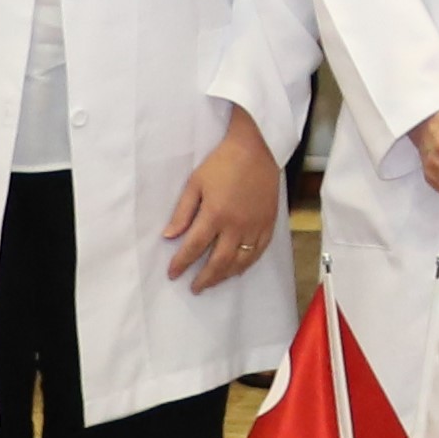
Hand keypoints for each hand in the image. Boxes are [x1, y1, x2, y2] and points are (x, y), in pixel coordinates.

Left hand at [165, 111, 283, 290]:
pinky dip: (247, 265)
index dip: (181, 263)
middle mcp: (236, 226)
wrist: (257, 149)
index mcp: (215, 214)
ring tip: (213, 283)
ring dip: (224, 276)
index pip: (194, 247)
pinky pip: (259, 252)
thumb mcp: (195, 183)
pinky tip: (237, 270)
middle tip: (194, 288)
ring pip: (240, 261)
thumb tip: (169, 236)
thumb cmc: (222, 163)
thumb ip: (182, 212)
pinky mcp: (269, 224)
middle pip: (218, 261)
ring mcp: (255, 227)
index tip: (173, 274)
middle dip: (204, 278)